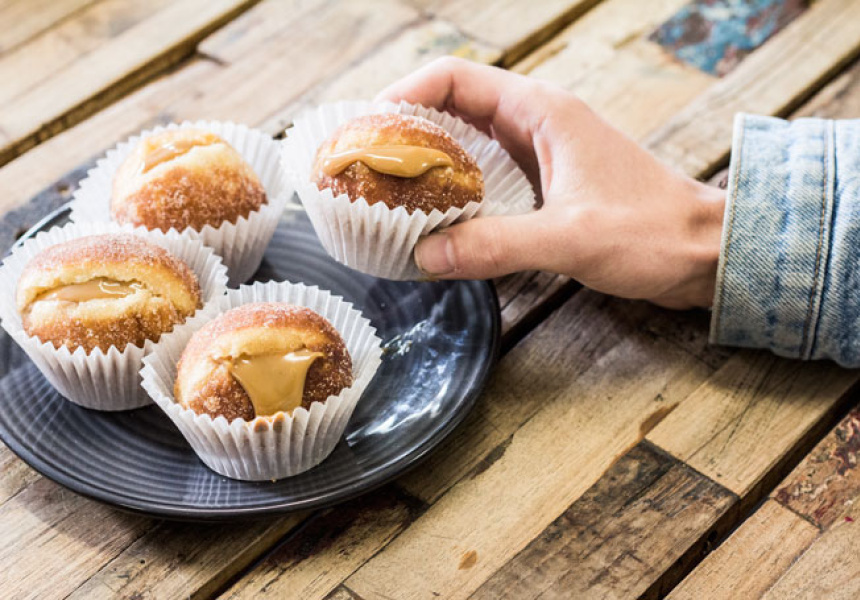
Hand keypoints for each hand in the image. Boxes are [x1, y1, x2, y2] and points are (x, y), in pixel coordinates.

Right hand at [377, 57, 725, 308]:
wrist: (703, 252)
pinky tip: (437, 221)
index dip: (405, 94)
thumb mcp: (571, 238)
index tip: (367, 129)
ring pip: (468, 144)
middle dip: (406, 132)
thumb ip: (497, 245)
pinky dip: (456, 192)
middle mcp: (536, 124)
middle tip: (366, 168)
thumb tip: (426, 254)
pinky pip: (487, 177)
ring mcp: (541, 154)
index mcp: (541, 112)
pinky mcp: (547, 185)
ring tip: (389, 195)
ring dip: (429, 164)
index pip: (455, 78)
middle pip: (453, 108)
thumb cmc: (652, 233)